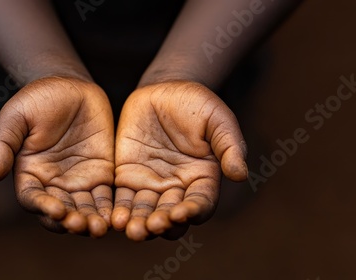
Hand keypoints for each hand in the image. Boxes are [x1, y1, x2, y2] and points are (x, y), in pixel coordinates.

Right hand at [0, 77, 114, 237]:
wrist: (70, 86)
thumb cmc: (37, 99)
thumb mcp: (16, 116)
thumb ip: (3, 144)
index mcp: (28, 173)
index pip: (32, 199)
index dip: (43, 208)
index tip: (56, 211)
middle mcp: (52, 183)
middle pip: (59, 212)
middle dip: (70, 222)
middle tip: (82, 226)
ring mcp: (77, 181)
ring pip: (83, 210)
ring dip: (90, 222)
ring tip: (100, 228)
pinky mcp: (100, 174)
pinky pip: (104, 197)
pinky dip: (108, 210)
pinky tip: (116, 217)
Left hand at [112, 81, 246, 240]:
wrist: (163, 90)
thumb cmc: (196, 104)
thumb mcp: (217, 119)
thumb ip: (229, 145)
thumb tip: (240, 174)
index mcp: (203, 178)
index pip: (201, 203)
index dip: (193, 211)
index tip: (182, 213)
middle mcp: (178, 188)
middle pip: (172, 216)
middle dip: (163, 224)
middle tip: (153, 226)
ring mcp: (152, 185)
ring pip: (146, 213)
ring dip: (140, 225)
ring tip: (132, 230)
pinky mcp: (128, 178)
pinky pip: (124, 199)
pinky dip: (120, 211)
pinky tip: (115, 219)